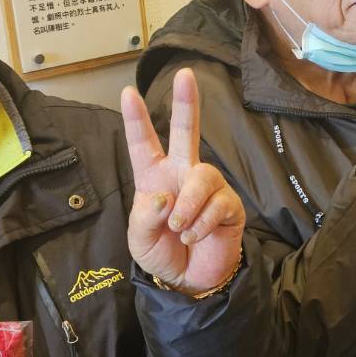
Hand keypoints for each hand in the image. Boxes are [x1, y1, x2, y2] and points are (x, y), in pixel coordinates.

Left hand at [121, 68, 245, 293]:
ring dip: (188, 205)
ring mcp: (207, 188)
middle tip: (186, 75)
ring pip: (203, 176)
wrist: (189, 281)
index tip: (127, 93)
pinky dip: (202, 223)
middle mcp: (183, 174)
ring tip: (179, 227)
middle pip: (187, 132)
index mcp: (154, 178)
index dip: (136, 120)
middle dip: (187, 103)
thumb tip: (162, 197)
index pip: (144, 145)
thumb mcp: (139, 240)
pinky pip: (218, 203)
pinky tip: (195, 236)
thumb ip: (144, 218)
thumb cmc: (161, 253)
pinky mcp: (228, 205)